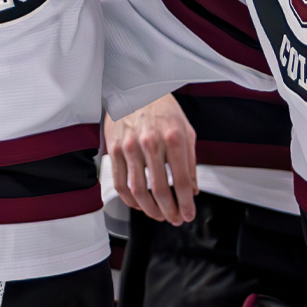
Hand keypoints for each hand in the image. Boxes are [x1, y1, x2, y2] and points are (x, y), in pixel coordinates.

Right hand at [106, 95, 198, 224]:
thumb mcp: (186, 129)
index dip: (186, 203)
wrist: (136, 87)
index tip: (187, 214)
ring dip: (149, 210)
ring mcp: (130, 146)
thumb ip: (190, 161)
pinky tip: (138, 204)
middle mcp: (151, 142)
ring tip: (158, 215)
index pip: (182, 180)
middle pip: (160, 189)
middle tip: (174, 219)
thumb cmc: (162, 107)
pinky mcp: (114, 148)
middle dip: (169, 211)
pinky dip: (129, 200)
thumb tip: (192, 189)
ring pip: (138, 190)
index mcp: (173, 137)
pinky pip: (120, 182)